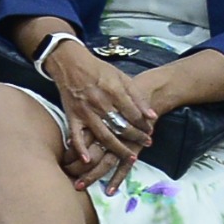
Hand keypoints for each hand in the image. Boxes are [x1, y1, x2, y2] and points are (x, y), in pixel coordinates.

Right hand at [45, 38, 155, 187]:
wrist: (70, 63)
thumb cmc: (98, 70)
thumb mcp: (121, 77)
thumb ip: (137, 96)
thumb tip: (152, 116)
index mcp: (114, 91)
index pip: (134, 114)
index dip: (144, 125)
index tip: (150, 131)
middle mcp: (100, 103)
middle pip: (122, 127)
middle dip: (137, 138)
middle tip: (146, 143)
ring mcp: (85, 112)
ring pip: (104, 136)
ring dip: (119, 149)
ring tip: (130, 158)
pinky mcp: (72, 116)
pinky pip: (76, 136)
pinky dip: (80, 149)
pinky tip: (88, 161)